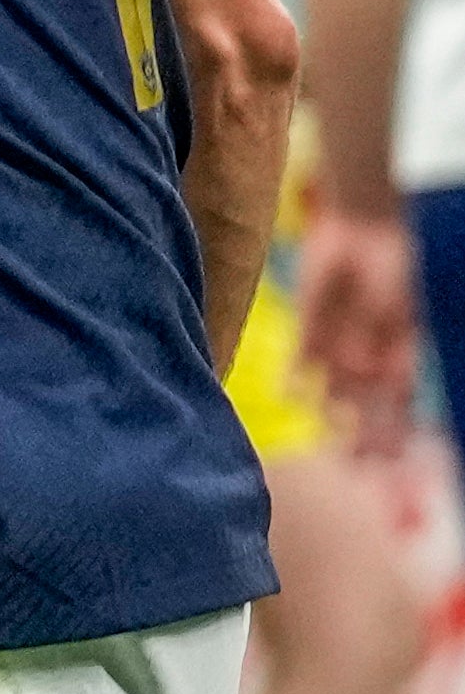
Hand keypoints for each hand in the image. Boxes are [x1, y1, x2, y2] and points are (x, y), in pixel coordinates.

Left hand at [296, 210, 421, 458]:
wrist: (361, 229)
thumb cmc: (390, 268)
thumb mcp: (393, 309)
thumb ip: (380, 345)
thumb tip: (367, 380)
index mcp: (399, 355)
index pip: (400, 403)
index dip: (398, 431)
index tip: (396, 459)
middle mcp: (369, 356)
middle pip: (368, 406)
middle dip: (366, 435)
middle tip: (361, 464)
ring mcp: (340, 343)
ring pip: (336, 389)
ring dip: (334, 411)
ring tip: (333, 431)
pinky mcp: (310, 326)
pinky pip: (302, 360)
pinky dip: (297, 377)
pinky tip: (292, 395)